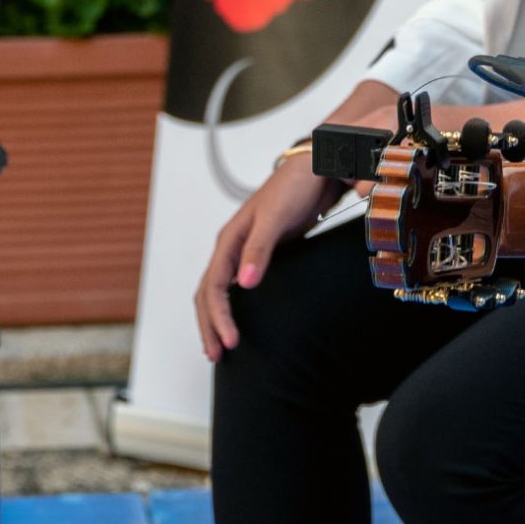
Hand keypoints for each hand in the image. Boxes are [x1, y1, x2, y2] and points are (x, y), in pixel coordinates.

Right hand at [194, 153, 342, 360]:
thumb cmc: (295, 187)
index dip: (219, 317)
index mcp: (229, 239)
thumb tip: (244, 284)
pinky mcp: (260, 253)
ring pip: (219, 291)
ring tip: (220, 347)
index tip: (231, 342)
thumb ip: (260, 249)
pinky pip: (236, 286)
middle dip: (210, 325)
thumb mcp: (275, 216)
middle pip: (208, 293)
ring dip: (216, 319)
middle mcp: (231, 246)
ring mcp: (244, 250)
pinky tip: (237, 321)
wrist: (316, 168)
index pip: (213, 287)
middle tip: (218, 356)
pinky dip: (231, 307)